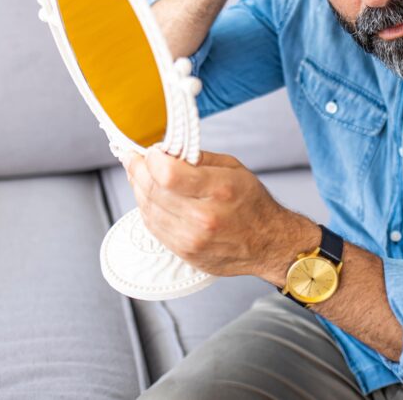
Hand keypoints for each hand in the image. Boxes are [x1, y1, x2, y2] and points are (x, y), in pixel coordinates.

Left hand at [123, 147, 315, 280]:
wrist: (268, 243)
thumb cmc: (252, 204)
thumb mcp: (232, 168)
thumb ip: (197, 158)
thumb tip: (165, 151)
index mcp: (218, 190)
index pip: (167, 173)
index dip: (151, 159)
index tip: (149, 151)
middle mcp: (203, 217)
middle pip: (152, 189)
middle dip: (138, 169)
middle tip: (135, 158)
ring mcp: (191, 239)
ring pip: (147, 209)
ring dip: (138, 189)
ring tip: (139, 175)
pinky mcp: (184, 252)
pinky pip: (153, 227)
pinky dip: (146, 208)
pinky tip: (150, 197)